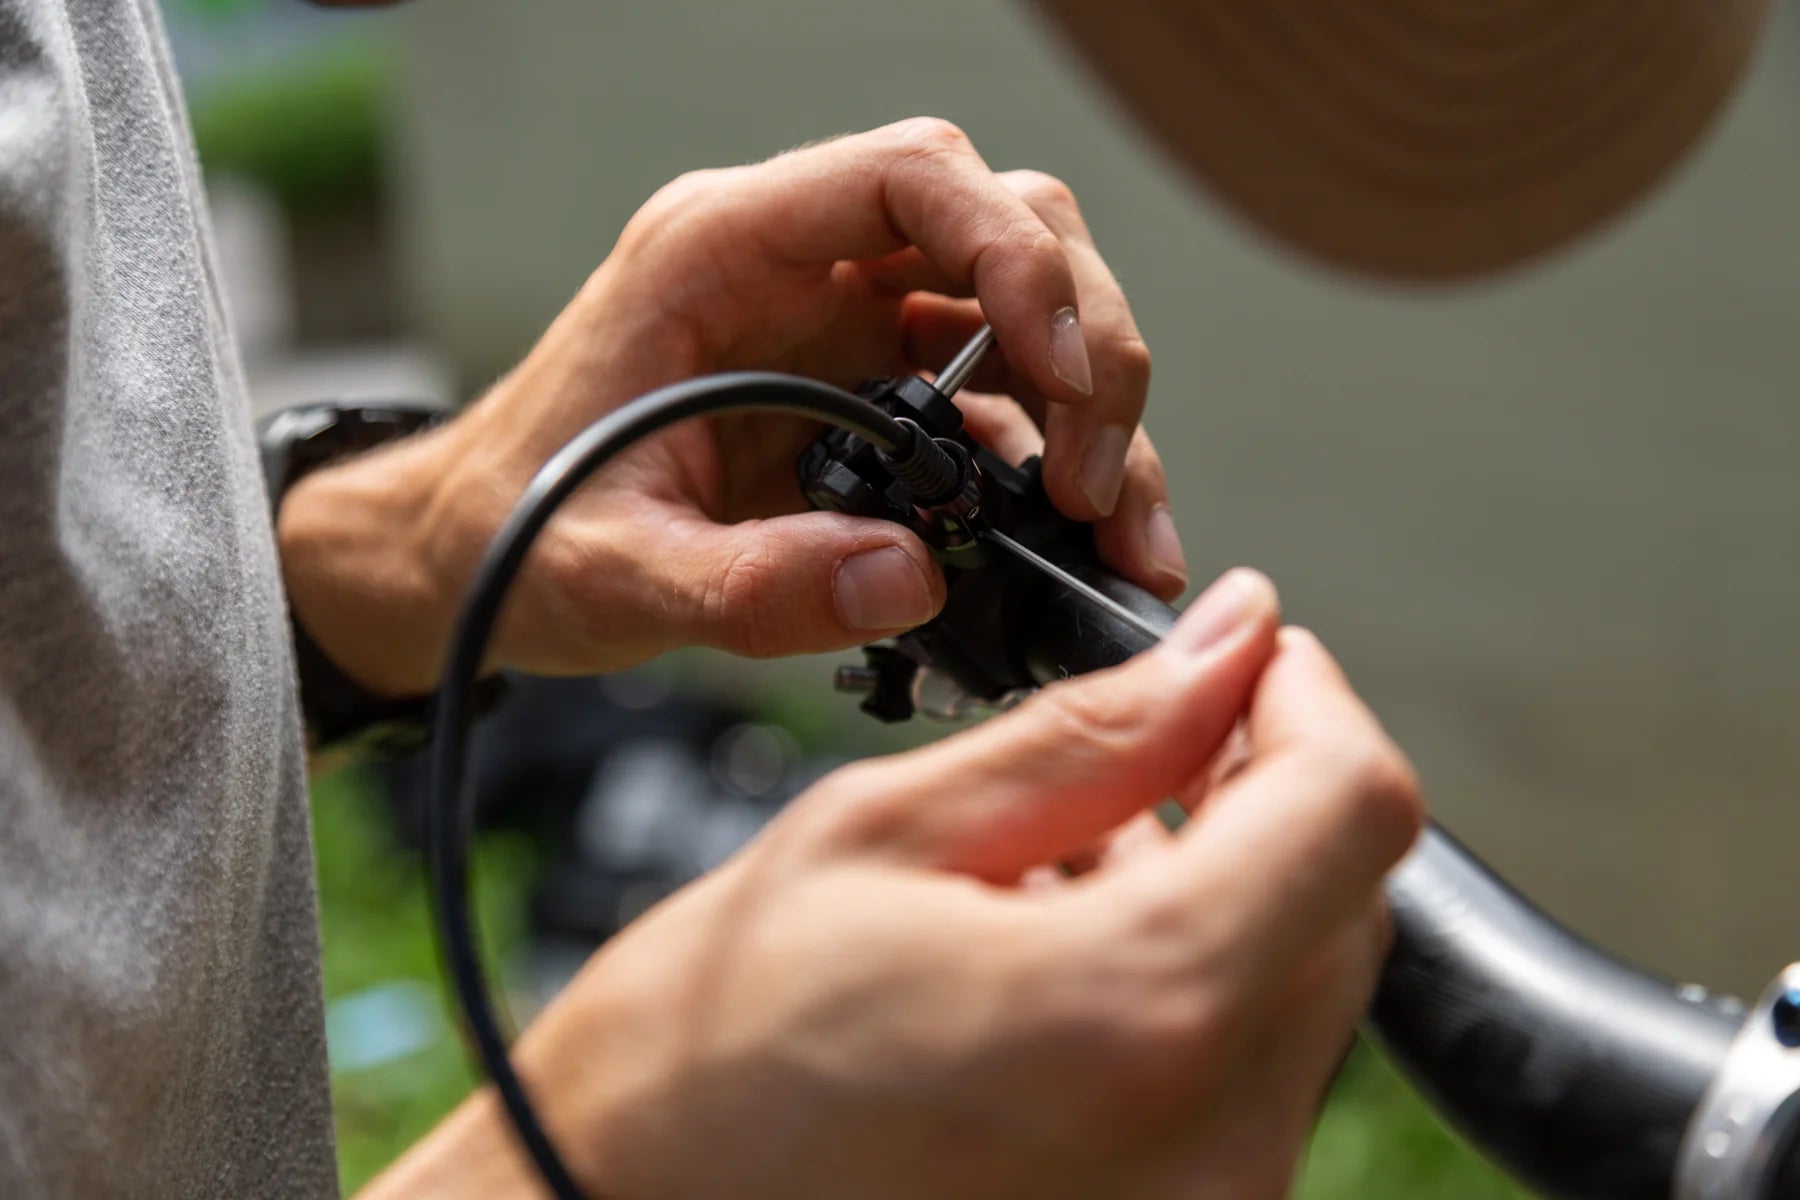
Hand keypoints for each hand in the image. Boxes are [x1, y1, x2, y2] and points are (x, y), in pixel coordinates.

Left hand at [278, 118, 1184, 694]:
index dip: (1010, 250)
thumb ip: (748, 584)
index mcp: (720, 251)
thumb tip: (907, 580)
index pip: (906, 176)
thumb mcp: (611, 573)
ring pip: (1020, 309)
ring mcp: (841, 327)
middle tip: (1091, 475)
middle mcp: (799, 268)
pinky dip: (1053, 460)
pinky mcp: (866, 395)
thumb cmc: (515, 531)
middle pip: (1002, 228)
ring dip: (1090, 409)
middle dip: (1082, 339)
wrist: (476, 556)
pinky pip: (994, 399)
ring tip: (1112, 527)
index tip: (1060, 369)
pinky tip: (1078, 536)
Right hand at [363, 571, 1423, 1198]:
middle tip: (1148, 738)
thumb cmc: (698, 1063)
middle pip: (1344, 904)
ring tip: (1069, 855)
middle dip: (1266, 791)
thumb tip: (1223, 647)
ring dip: (1224, 891)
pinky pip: (1242, 1083)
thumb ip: (1090, 738)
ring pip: (1299, 992)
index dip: (1307, 700)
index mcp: (1136, 1012)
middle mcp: (1207, 1144)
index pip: (1352, 811)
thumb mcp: (880, 838)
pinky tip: (1064, 954)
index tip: (1240, 658)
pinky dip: (1188, 990)